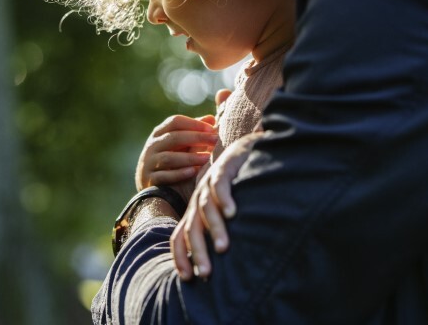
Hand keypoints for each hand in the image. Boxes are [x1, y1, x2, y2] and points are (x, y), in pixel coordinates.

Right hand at [135, 114, 217, 190]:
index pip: (175, 121)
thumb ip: (193, 131)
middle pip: (174, 138)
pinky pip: (164, 176)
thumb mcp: (180, 144)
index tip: (212, 128)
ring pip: (168, 158)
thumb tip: (211, 119)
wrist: (151, 186)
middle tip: (215, 140)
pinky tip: (193, 172)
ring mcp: (149, 163)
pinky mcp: (150, 180)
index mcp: (159, 133)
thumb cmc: (171, 158)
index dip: (194, 123)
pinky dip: (179, 174)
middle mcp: (152, 146)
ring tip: (207, 158)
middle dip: (196, 138)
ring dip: (190, 157)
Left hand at [170, 131, 260, 279]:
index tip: (188, 279)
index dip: (181, 257)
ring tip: (222, 248)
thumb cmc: (237, 186)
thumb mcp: (224, 211)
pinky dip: (224, 199)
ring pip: (205, 209)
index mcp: (195, 211)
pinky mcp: (223, 169)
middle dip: (197, 252)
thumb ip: (220, 231)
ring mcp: (209, 183)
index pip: (180, 236)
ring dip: (213, 229)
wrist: (247, 149)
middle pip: (191, 228)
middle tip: (206, 273)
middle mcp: (198, 199)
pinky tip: (232, 213)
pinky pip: (220, 185)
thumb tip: (218, 261)